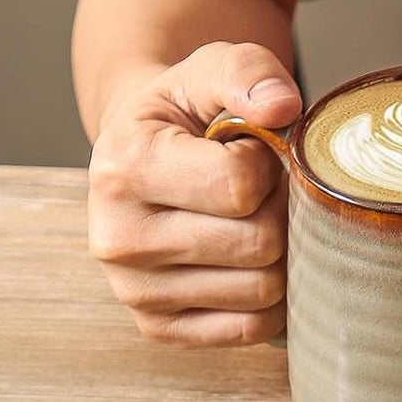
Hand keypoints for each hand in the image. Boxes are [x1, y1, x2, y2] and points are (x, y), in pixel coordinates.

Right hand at [87, 42, 301, 345]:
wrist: (138, 157)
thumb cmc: (184, 116)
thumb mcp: (208, 72)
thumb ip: (248, 73)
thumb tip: (283, 107)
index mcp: (124, 168)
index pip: (239, 187)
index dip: (266, 168)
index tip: (250, 154)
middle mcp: (117, 239)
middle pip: (259, 245)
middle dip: (278, 213)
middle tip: (260, 194)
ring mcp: (135, 292)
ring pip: (263, 291)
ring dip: (278, 256)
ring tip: (249, 222)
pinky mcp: (158, 328)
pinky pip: (252, 328)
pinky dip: (268, 299)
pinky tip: (247, 263)